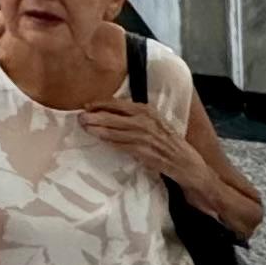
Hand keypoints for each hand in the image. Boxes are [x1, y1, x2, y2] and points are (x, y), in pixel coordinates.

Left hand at [81, 95, 206, 193]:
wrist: (185, 161)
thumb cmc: (167, 141)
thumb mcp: (153, 122)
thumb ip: (135, 116)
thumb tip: (110, 113)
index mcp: (147, 110)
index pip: (118, 103)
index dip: (100, 104)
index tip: (87, 106)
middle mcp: (146, 121)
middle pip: (114, 116)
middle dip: (95, 116)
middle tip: (80, 117)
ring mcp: (145, 137)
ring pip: (115, 131)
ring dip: (98, 129)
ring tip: (84, 126)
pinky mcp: (144, 152)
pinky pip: (122, 145)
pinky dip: (109, 141)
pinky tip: (99, 139)